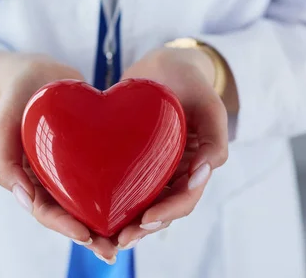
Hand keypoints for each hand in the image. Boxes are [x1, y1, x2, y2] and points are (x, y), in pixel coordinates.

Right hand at [0, 56, 119, 262]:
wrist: (39, 72)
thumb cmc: (16, 97)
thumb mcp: (2, 125)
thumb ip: (4, 161)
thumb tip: (24, 199)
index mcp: (28, 179)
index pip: (45, 210)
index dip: (64, 226)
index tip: (86, 235)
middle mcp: (50, 179)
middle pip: (70, 214)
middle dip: (90, 235)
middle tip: (113, 249)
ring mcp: (70, 169)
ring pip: (89, 202)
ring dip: (107, 222)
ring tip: (129, 236)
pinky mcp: (90, 156)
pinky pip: (104, 177)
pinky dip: (119, 192)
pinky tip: (140, 200)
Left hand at [115, 47, 228, 249]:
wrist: (161, 65)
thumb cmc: (188, 79)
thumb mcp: (209, 101)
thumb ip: (216, 136)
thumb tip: (204, 173)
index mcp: (196, 163)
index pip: (185, 198)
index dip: (168, 213)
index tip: (146, 220)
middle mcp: (174, 171)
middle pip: (161, 209)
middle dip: (142, 228)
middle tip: (119, 240)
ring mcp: (152, 167)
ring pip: (141, 203)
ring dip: (125, 222)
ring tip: (104, 237)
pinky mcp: (130, 160)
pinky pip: (122, 184)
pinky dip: (111, 200)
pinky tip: (89, 209)